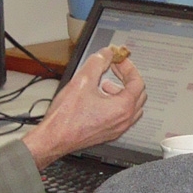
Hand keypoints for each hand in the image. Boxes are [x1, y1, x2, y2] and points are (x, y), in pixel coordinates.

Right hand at [22, 48, 146, 168]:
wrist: (53, 138)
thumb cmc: (66, 117)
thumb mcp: (82, 80)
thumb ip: (98, 62)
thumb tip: (106, 54)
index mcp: (122, 108)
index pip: (137, 82)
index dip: (128, 67)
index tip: (118, 60)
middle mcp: (124, 120)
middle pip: (138, 94)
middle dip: (127, 78)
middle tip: (114, 68)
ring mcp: (117, 129)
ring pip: (131, 106)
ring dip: (122, 91)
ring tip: (105, 84)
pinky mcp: (109, 134)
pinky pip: (122, 116)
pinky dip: (116, 104)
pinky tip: (99, 98)